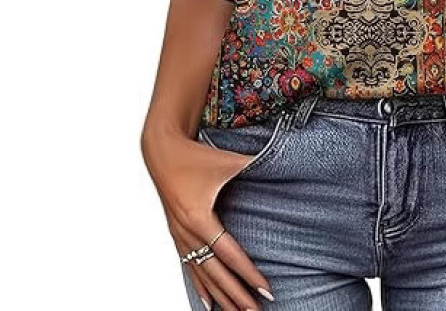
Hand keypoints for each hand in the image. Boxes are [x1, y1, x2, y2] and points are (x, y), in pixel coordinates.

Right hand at [141, 122, 274, 308]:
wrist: (162, 150)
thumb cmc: (195, 155)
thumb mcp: (227, 161)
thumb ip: (254, 163)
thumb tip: (283, 161)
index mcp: (200, 217)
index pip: (230, 254)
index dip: (249, 274)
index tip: (267, 290)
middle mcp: (188, 232)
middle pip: (216, 273)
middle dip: (237, 296)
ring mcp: (180, 236)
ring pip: (203, 275)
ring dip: (221, 297)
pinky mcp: (177, 235)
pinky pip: (189, 268)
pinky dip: (200, 287)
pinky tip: (208, 304)